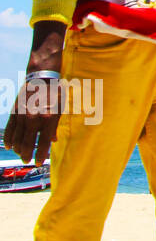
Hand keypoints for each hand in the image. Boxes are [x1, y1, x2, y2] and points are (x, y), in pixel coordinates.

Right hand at [4, 29, 65, 164]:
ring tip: (22, 155)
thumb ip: (55, 126)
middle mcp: (33, 119)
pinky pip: (9, 129)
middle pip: (27, 144)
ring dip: (18, 149)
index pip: (42, 144)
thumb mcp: (60, 109)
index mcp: (48, 119)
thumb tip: (53, 141)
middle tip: (28, 161)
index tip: (39, 163)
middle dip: (27, 155)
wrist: (42, 77)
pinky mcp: (15, 112)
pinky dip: (9, 139)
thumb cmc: (55, 93)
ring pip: (17, 139)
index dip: (40, 156)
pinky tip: (10, 146)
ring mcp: (22, 116)